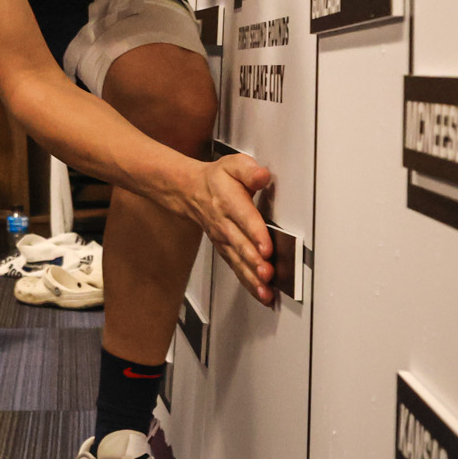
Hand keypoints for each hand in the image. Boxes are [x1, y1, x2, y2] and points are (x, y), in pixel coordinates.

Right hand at [184, 152, 276, 304]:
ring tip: (266, 291)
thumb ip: (248, 170)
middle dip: (254, 261)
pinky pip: (237, 268)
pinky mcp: (225, 250)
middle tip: (267, 273)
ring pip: (238, 261)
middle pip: (241, 245)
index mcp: (229, 201)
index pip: (244, 219)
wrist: (189, 191)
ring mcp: (224, 240)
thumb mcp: (232, 165)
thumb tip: (262, 175)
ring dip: (252, 278)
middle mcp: (225, 224)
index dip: (255, 233)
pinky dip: (249, 283)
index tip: (266, 247)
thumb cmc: (217, 179)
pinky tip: (262, 294)